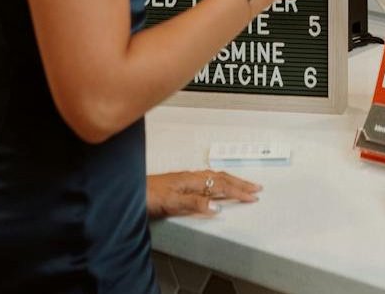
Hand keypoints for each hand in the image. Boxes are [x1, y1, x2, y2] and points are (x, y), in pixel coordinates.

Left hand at [146, 170, 260, 218]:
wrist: (129, 190)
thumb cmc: (146, 194)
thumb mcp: (171, 201)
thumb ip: (194, 202)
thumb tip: (217, 206)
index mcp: (193, 180)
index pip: (222, 185)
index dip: (238, 191)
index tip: (252, 196)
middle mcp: (191, 178)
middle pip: (222, 178)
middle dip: (240, 183)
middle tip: (256, 188)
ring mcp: (186, 180)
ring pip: (215, 178)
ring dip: (231, 182)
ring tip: (243, 185)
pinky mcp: (180, 185)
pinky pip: (207, 181)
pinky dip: (219, 184)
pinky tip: (217, 188)